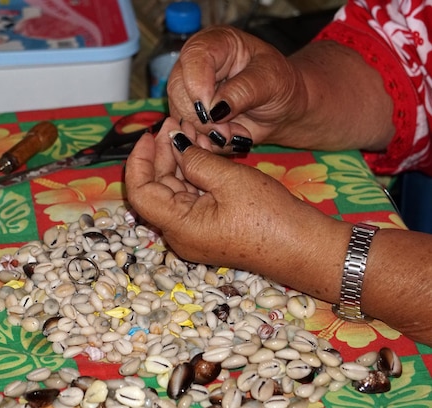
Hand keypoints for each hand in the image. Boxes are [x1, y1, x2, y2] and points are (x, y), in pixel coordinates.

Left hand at [126, 118, 431, 345]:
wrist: (304, 248)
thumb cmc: (270, 217)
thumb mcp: (231, 180)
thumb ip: (197, 160)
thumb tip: (177, 145)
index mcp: (179, 227)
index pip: (140, 192)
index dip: (139, 160)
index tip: (149, 133)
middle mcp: (180, 234)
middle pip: (155, 190)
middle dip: (160, 156)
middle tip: (173, 124)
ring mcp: (194, 233)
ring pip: (173, 192)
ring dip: (176, 163)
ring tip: (187, 132)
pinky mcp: (209, 229)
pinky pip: (190, 199)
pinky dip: (191, 176)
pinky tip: (199, 153)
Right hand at [166, 25, 307, 150]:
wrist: (282, 108)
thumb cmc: (280, 85)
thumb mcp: (270, 81)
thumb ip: (242, 91)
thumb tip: (214, 109)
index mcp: (216, 43)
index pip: (192, 58)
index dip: (198, 87)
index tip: (213, 111)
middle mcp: (196, 65)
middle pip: (177, 89)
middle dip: (201, 117)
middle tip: (227, 130)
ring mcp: (190, 91)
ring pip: (179, 115)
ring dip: (205, 133)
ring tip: (234, 134)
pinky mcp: (190, 115)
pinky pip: (186, 133)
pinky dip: (206, 143)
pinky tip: (227, 139)